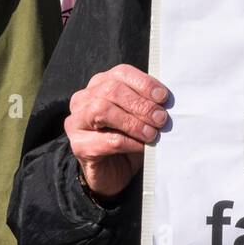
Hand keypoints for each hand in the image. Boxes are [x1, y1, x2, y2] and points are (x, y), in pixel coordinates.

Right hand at [64, 64, 169, 199]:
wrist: (112, 171)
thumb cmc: (128, 138)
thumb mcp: (138, 116)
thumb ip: (147, 103)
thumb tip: (166, 101)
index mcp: (100, 84)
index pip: (121, 73)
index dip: (144, 83)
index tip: (163, 97)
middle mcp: (83, 98)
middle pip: (111, 90)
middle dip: (140, 104)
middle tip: (161, 118)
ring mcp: (76, 121)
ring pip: (102, 110)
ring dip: (133, 122)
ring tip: (152, 134)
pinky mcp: (78, 145)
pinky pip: (105, 140)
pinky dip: (129, 142)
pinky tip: (143, 147)